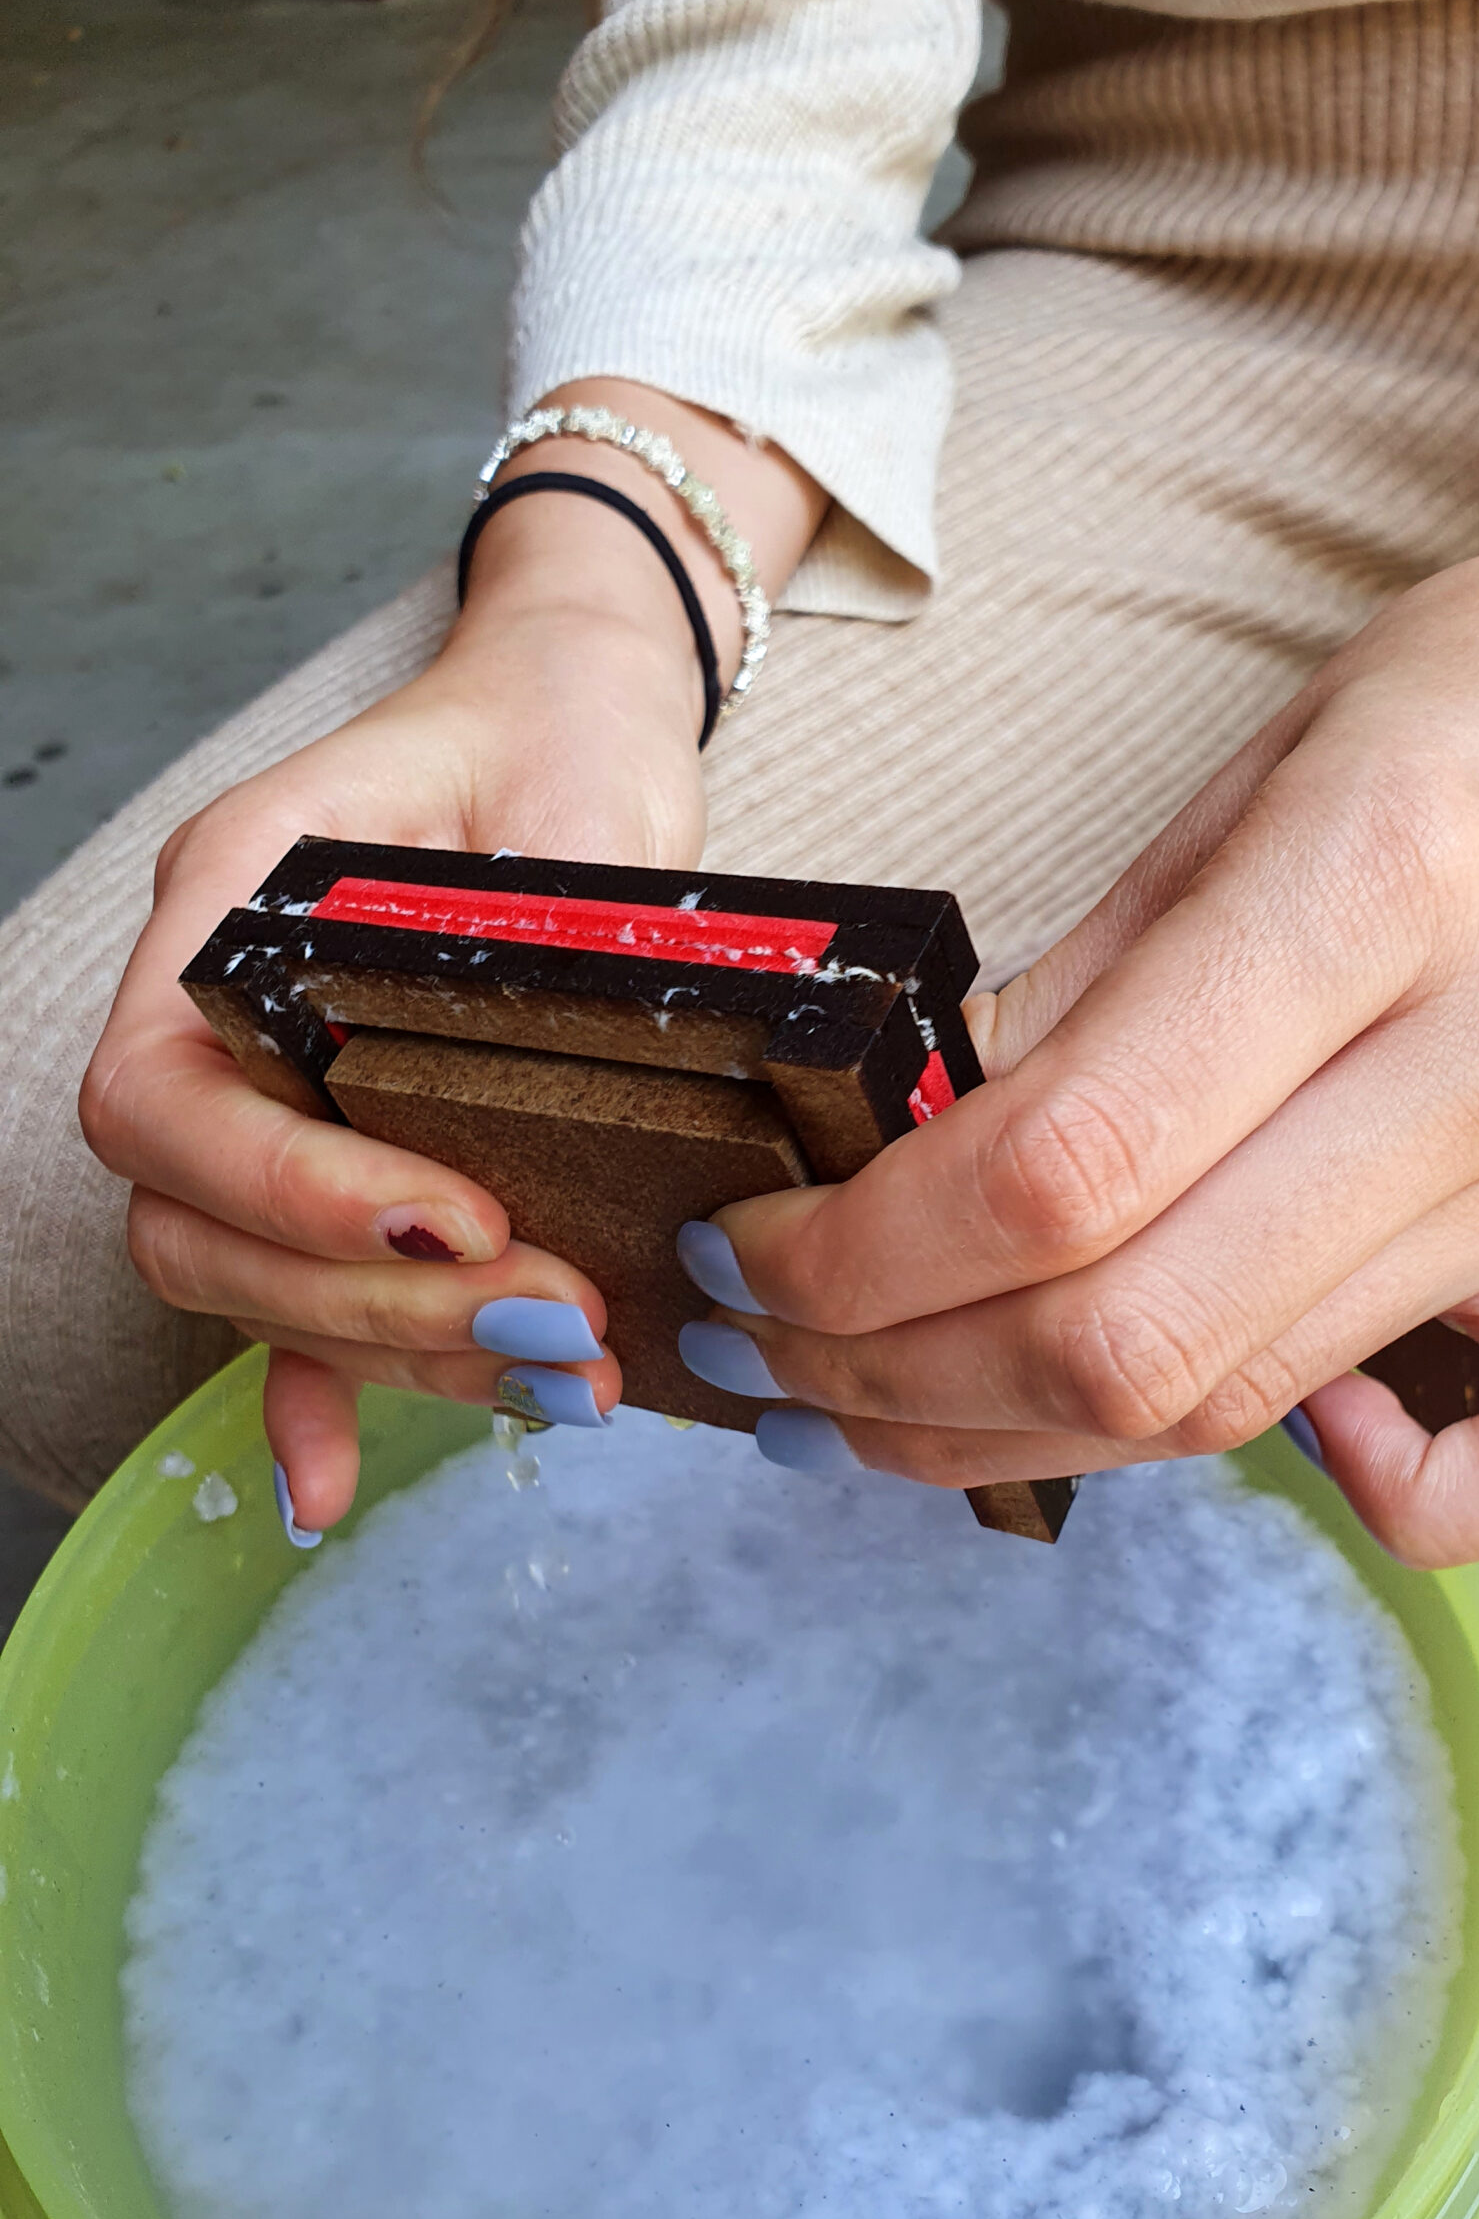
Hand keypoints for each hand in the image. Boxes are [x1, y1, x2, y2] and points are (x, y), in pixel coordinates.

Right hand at [82, 381, 824, 1534]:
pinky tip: (329, 1492)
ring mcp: (268, 1104)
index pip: (163, 1104)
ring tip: (561, 1373)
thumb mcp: (539, 808)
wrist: (575, 725)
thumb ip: (510, 951)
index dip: (296, 1190)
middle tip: (551, 1314)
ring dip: (391, 1356)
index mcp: (218, 922)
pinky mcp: (345, 1171)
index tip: (464, 1215)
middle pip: (194, 1226)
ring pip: (250, 1287)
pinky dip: (308, 1399)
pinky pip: (284, 1309)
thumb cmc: (552, 741)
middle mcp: (214, 1027)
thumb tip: (544, 1125)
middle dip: (365, 1300)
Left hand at [690, 436, 1478, 1563]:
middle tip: (771, 1344)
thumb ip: (1078, 983)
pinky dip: (1385, 1491)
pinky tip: (1274, 1429)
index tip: (751, 1248)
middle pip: (1132, 1333)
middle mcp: (1475, 1064)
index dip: (862, 1250)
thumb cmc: (1467, 697)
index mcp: (1369, 888)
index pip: (1064, 1163)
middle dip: (894, 1374)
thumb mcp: (1232, 778)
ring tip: (873, 1403)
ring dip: (1021, 1436)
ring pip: (1244, 1401)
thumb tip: (912, 1147)